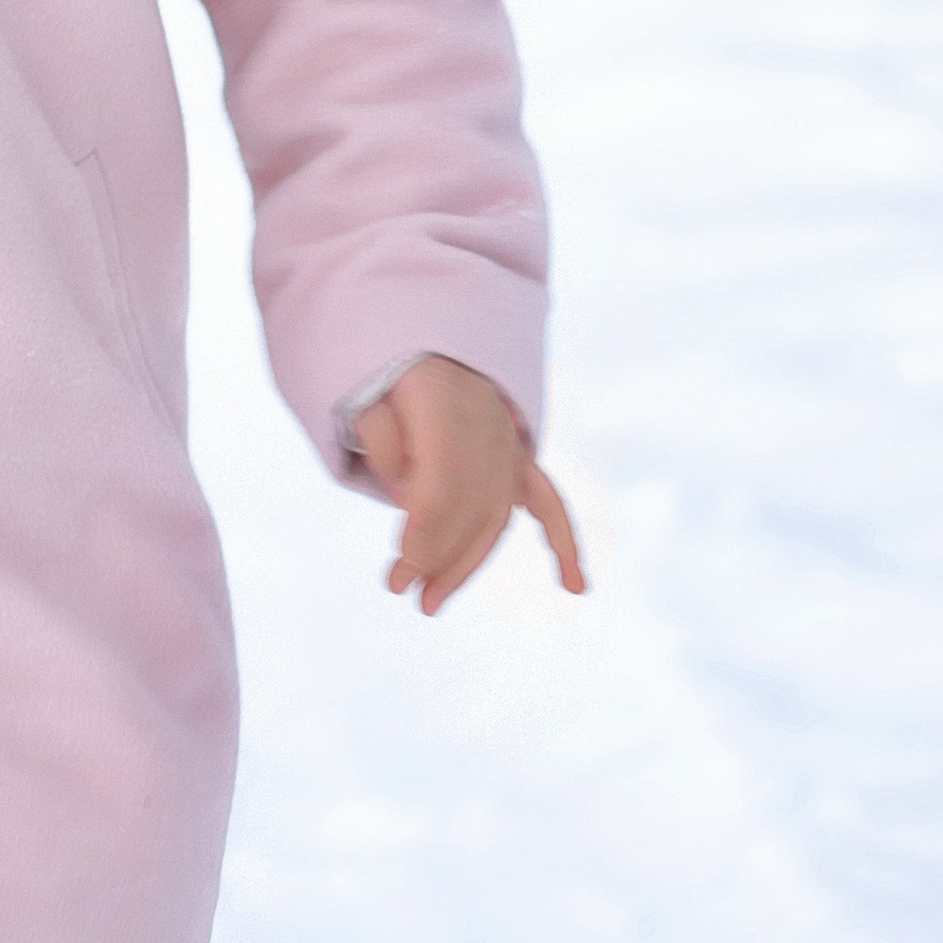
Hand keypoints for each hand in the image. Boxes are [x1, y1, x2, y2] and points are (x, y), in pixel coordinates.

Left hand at [352, 352, 586, 614]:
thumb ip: (382, 441)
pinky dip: (563, 541)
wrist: (428, 339)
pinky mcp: (521, 457)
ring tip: (430, 603)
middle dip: (436, 556)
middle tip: (399, 590)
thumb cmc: (388, 375)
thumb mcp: (366, 394)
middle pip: (471, 507)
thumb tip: (407, 498)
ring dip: (467, 564)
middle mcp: (488, 422)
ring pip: (498, 515)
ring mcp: (510, 441)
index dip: (424, 533)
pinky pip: (548, 500)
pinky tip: (575, 585)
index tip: (398, 569)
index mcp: (446, 399)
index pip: (443, 484)